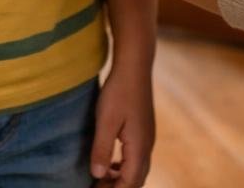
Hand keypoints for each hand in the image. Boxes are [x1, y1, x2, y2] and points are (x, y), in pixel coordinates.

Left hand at [90, 62, 155, 186]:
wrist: (134, 67)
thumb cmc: (119, 91)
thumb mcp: (106, 121)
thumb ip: (102, 149)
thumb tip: (97, 174)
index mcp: (139, 147)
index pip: (129, 182)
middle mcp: (147, 146)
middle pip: (136, 179)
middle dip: (118, 187)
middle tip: (96, 187)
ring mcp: (147, 138)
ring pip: (137, 169)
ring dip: (121, 178)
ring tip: (101, 179)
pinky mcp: (143, 130)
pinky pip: (136, 158)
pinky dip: (124, 166)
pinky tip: (111, 162)